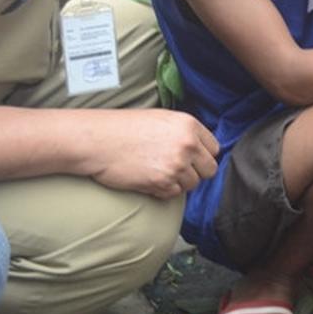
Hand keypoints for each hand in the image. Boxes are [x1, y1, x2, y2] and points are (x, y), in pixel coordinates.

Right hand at [80, 109, 219, 198]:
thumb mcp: (162, 119)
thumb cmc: (124, 128)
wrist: (98, 140)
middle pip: (209, 169)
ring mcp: (176, 164)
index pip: (214, 148)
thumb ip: (184, 133)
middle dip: (195, 172)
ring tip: (158, 171)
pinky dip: (163, 190)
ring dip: (178, 182)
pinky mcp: (162, 182)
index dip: (202, 155)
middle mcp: (187, 144)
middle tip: (176, 169)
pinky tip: (149, 178)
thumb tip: (200, 149)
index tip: (191, 158)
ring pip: (192, 184)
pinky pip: (174, 194)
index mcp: (189, 125)